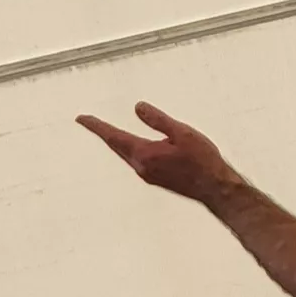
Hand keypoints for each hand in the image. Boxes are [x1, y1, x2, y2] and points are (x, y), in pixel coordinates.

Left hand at [77, 103, 246, 207]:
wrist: (214, 188)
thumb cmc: (202, 159)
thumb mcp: (181, 132)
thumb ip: (157, 120)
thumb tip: (137, 107)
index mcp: (144, 154)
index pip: (113, 137)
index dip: (96, 126)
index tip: (81, 118)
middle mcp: (141, 167)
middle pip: (115, 146)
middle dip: (102, 132)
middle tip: (87, 120)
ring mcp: (147, 175)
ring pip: (125, 154)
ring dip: (115, 142)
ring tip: (106, 131)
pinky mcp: (155, 179)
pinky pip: (136, 161)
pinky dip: (129, 150)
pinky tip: (134, 147)